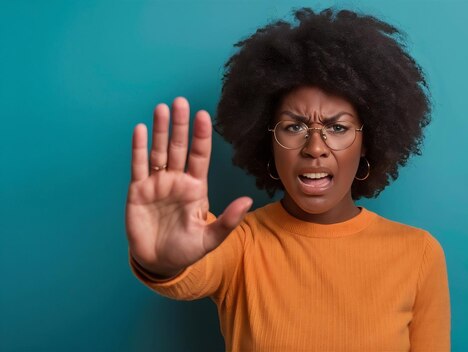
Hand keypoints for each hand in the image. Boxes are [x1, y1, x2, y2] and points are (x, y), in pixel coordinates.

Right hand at [125, 97, 251, 277]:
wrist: (160, 263)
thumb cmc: (186, 250)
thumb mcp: (210, 238)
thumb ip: (228, 220)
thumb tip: (248, 201)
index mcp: (196, 188)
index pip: (200, 156)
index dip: (201, 136)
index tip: (204, 115)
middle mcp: (177, 181)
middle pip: (179, 147)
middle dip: (180, 125)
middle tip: (180, 101)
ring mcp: (157, 184)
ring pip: (158, 151)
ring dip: (159, 130)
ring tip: (161, 109)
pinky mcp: (138, 191)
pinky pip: (139, 165)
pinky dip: (138, 148)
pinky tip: (140, 130)